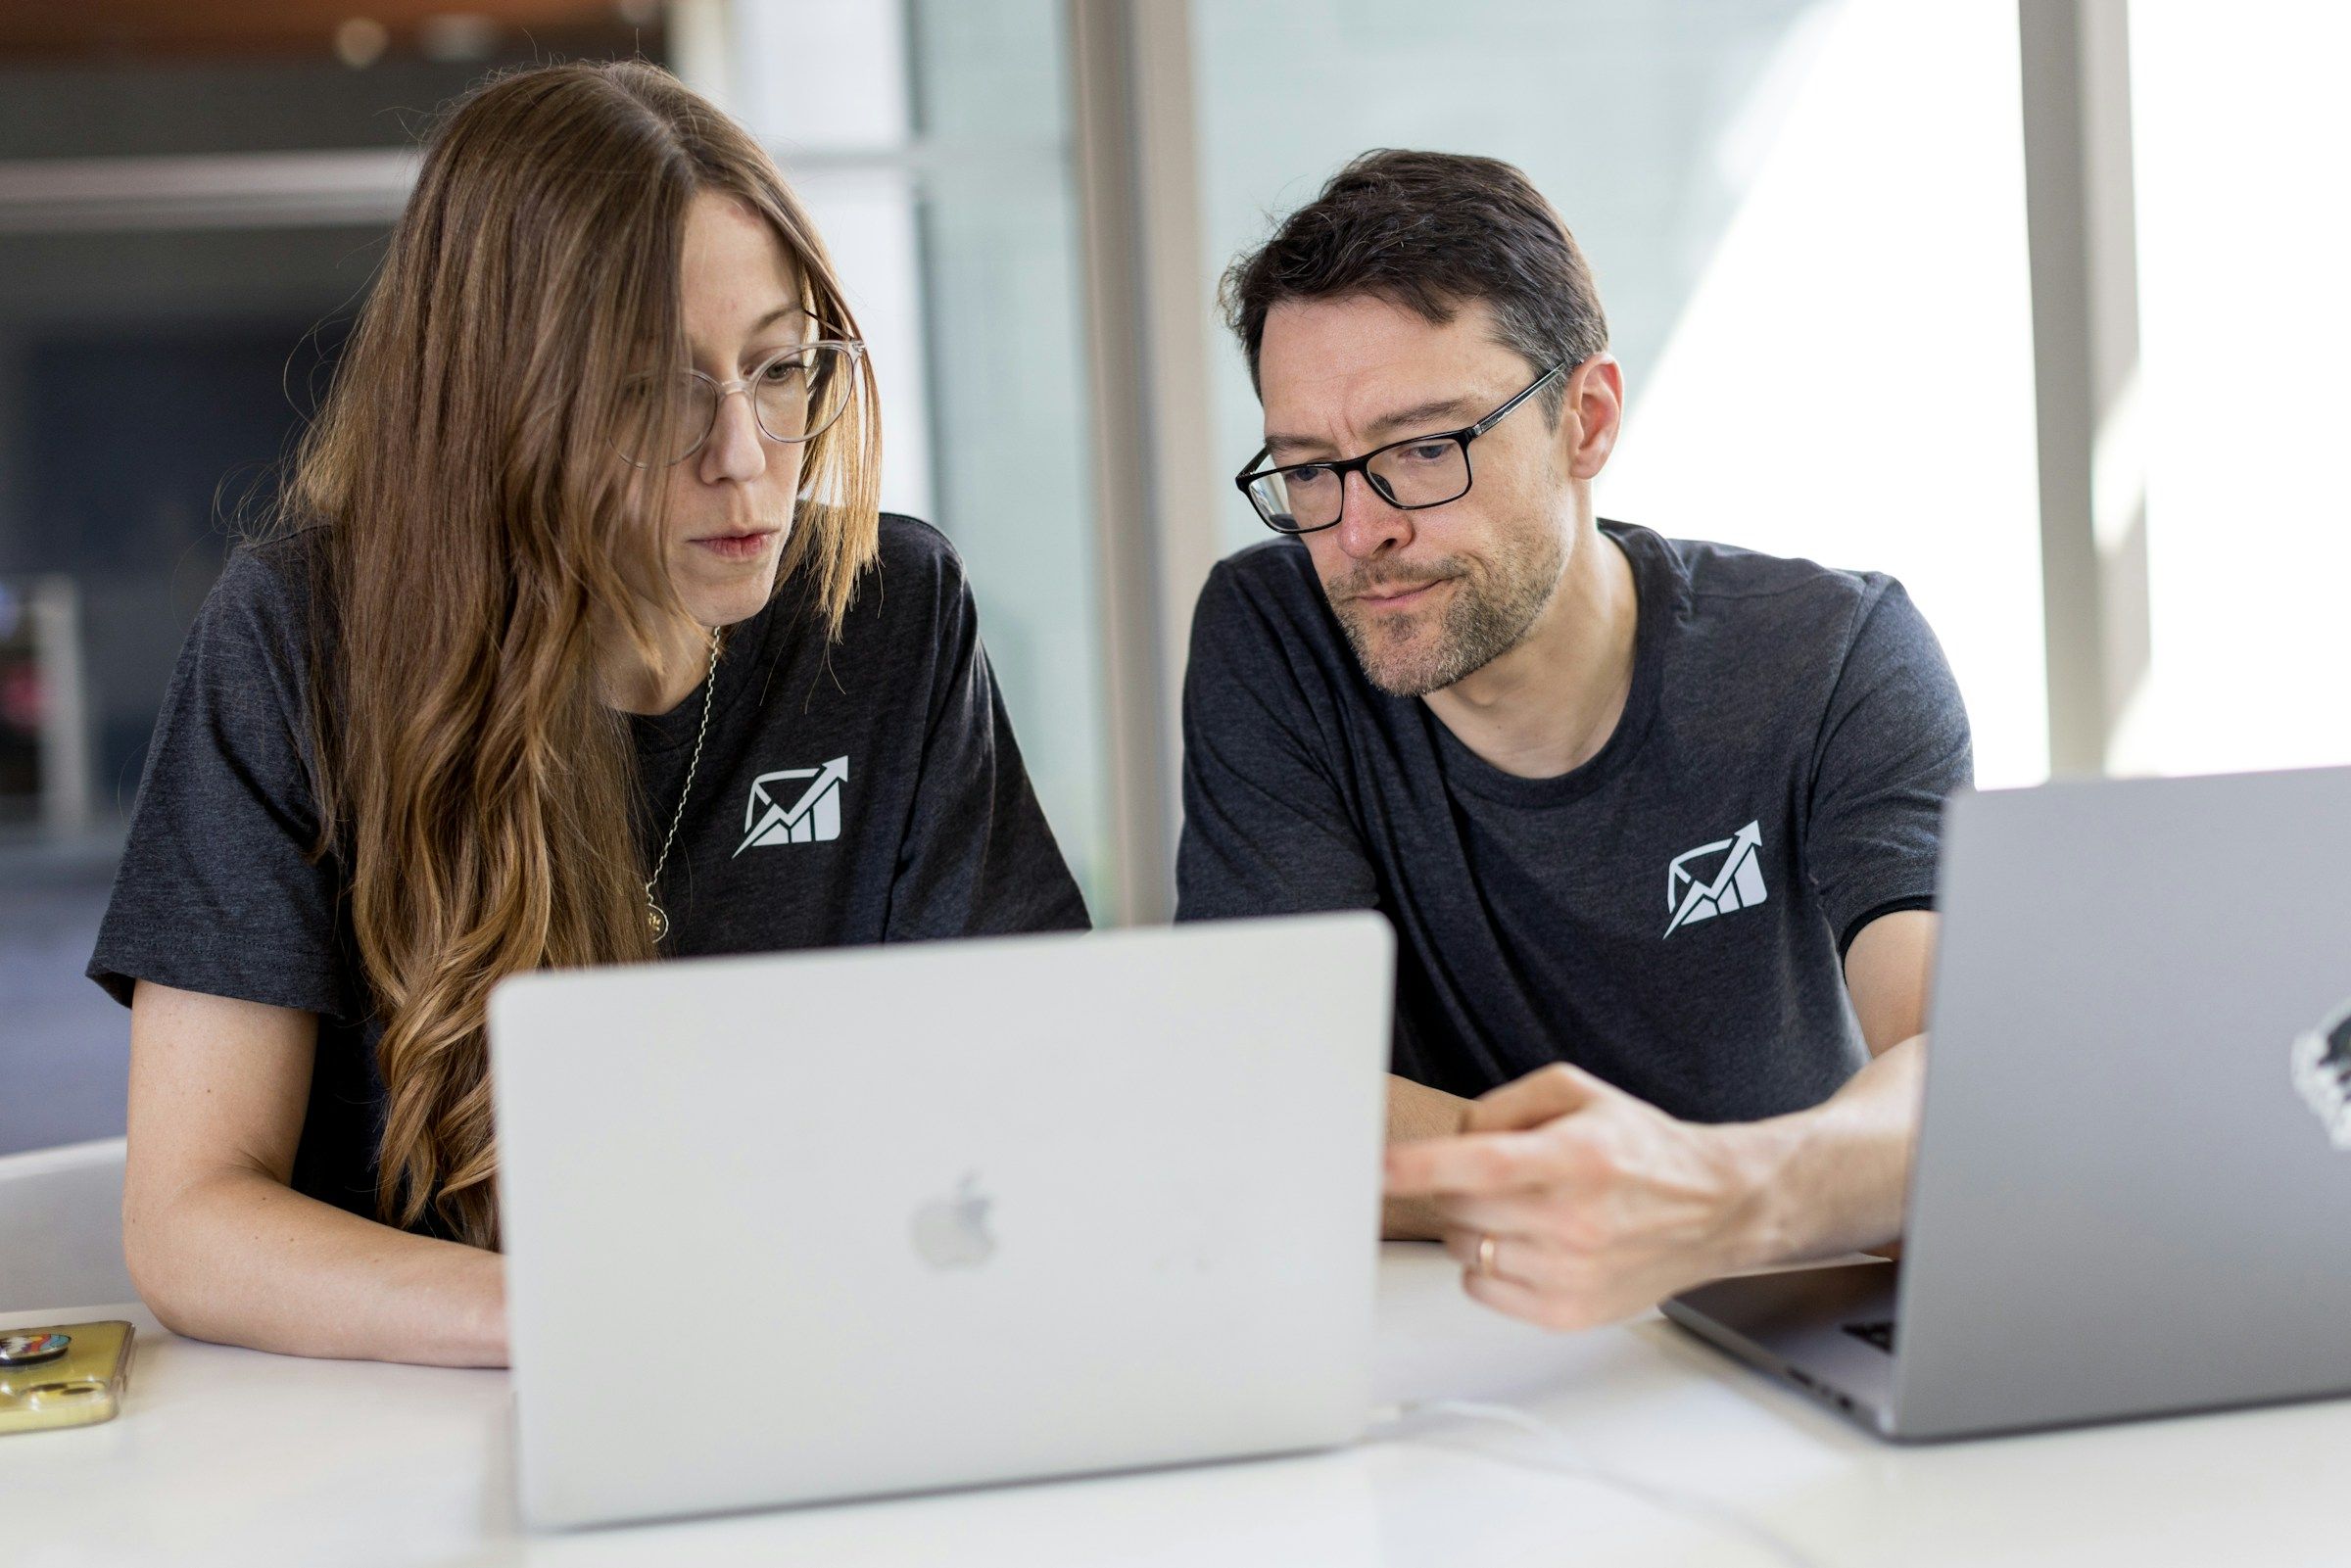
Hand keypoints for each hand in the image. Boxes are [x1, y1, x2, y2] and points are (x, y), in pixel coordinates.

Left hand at [1383, 1062, 1769, 1331]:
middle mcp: (1575, 1220)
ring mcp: (1571, 1274)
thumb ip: (1506, 1105)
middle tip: (1493, 1176)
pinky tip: (1528, 1244)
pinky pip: (1481, 1289)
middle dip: (1457, 1186)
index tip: (1377, 1168)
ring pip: (1464, 1249)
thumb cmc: (1641, 1151)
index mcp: (1577, 1157)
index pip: (1483, 1164)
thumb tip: (1453, 1137)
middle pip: (1460, 1208)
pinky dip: (1489, 1266)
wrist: (1713, 1209)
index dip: (1421, 1167)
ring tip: (1522, 1209)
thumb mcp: (1578, 1093)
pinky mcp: (1568, 1314)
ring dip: (1475, 1226)